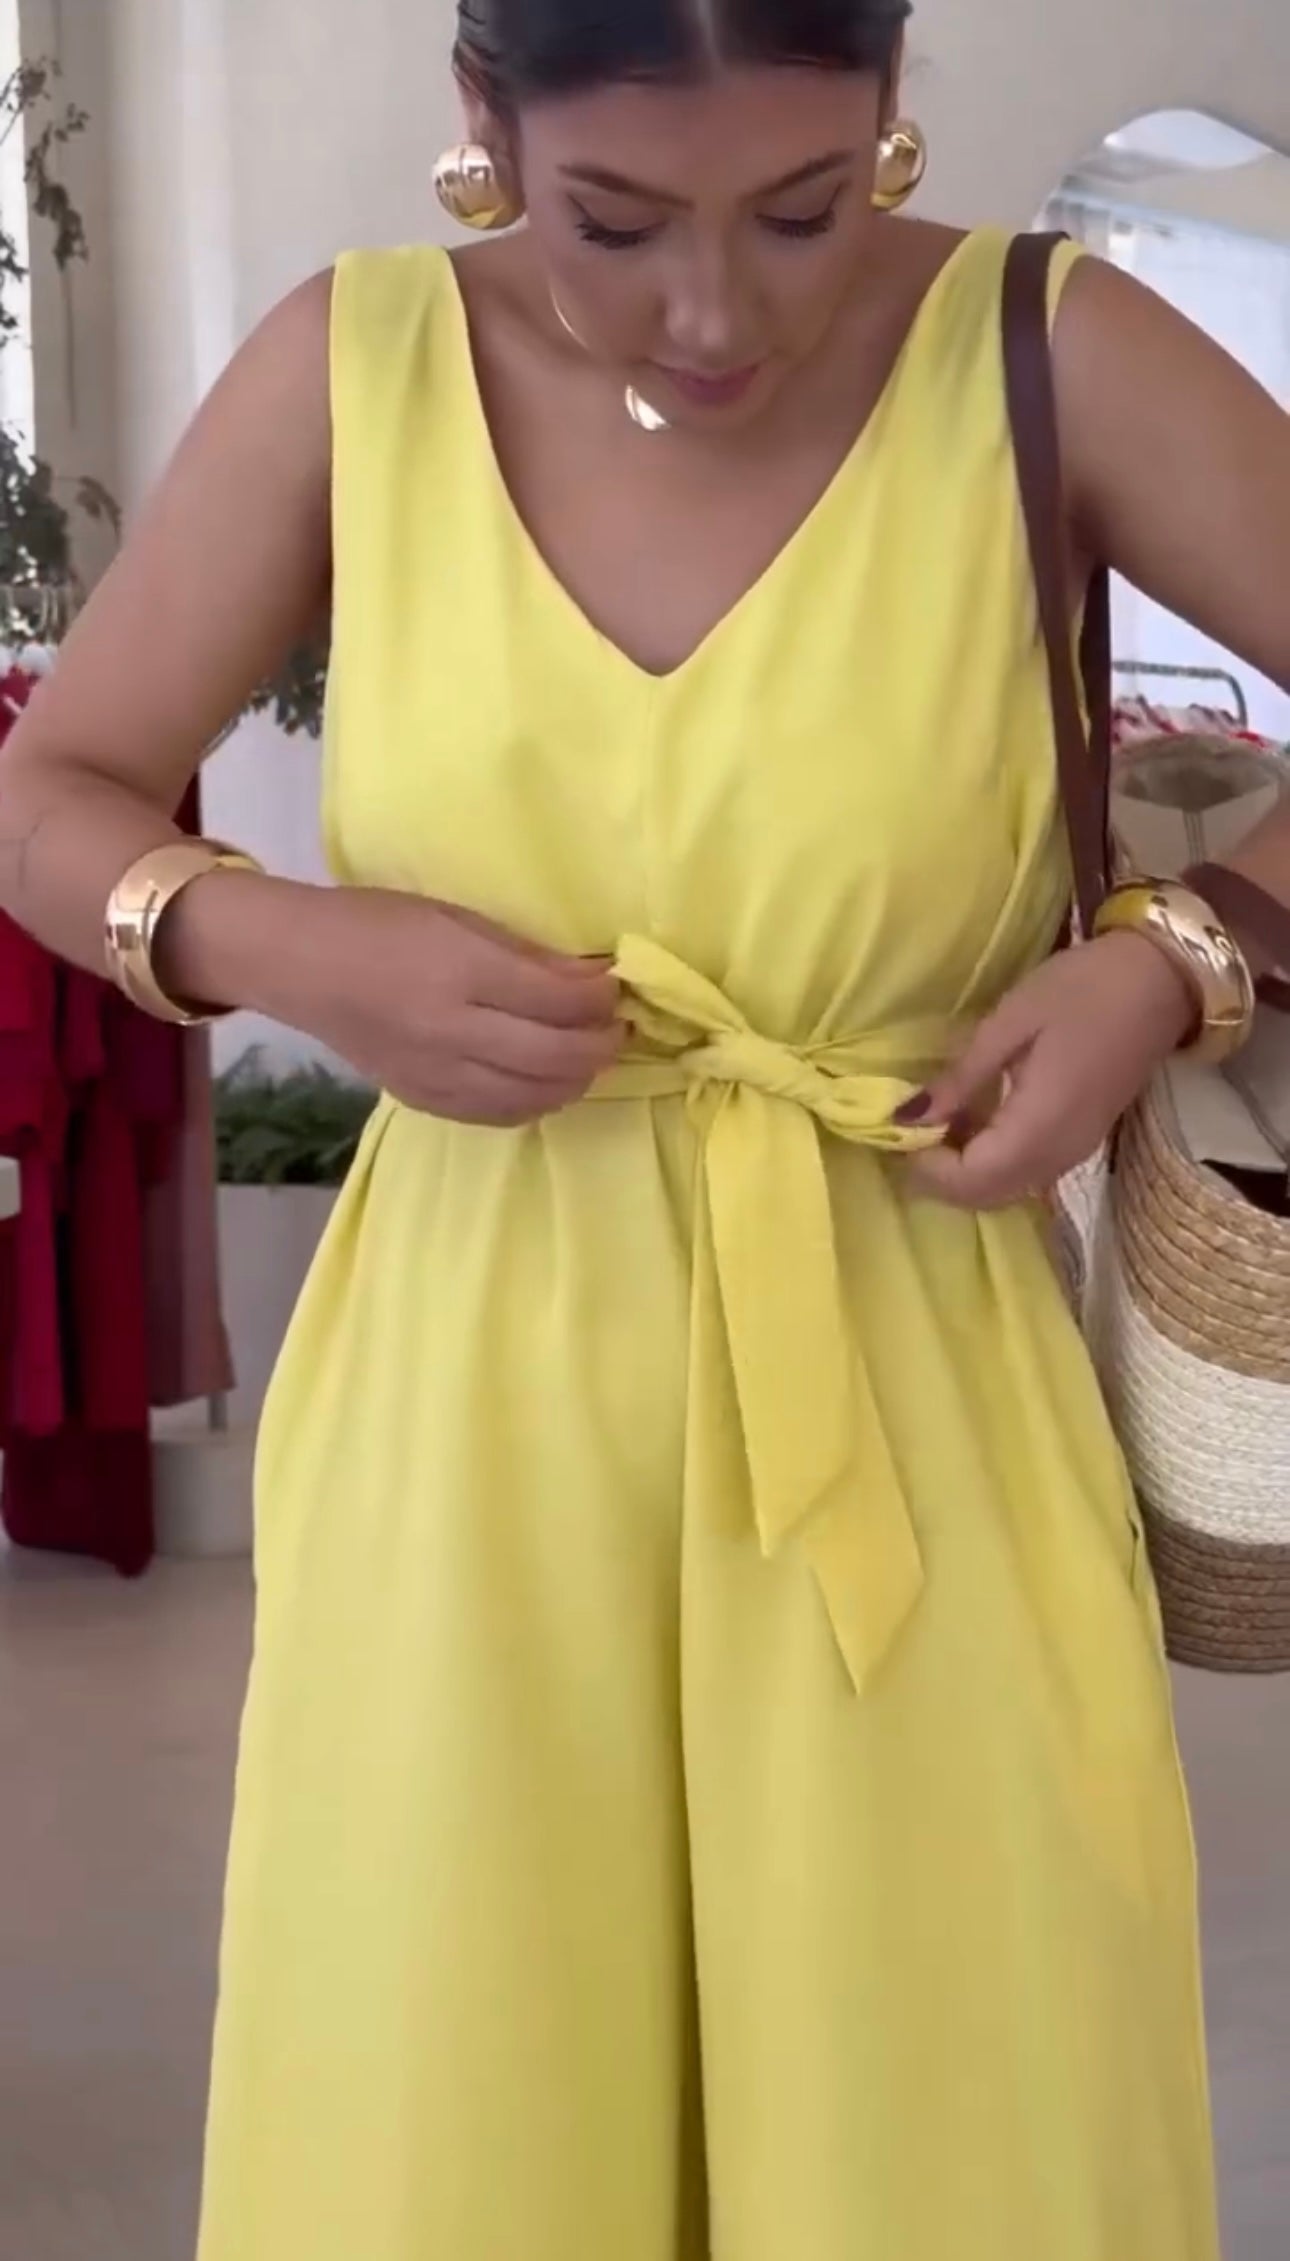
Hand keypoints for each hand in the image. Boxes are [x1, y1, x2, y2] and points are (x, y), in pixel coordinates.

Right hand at [289, 888, 622, 1126]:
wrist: (301, 966)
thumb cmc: (378, 924)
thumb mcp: (457, 918)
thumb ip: (527, 954)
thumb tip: (593, 978)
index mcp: (461, 972)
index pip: (558, 1002)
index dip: (601, 999)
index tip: (616, 986)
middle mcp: (451, 1031)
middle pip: (555, 1057)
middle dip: (601, 1045)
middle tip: (616, 1029)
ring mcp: (436, 1074)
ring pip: (535, 1096)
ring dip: (576, 1079)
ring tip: (587, 1056)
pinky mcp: (423, 1099)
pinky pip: (500, 1115)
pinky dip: (536, 1101)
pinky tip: (546, 1081)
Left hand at [902, 934, 1195, 1210]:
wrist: (1162, 981)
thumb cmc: (1083, 990)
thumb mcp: (1010, 1022)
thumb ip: (961, 1078)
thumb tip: (908, 1117)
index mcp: (1041, 1126)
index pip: (973, 1180)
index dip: (929, 1170)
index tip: (899, 1132)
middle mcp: (1060, 1154)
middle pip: (988, 1197)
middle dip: (941, 1178)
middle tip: (909, 1133)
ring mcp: (1075, 1152)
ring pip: (1007, 1190)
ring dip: (965, 1172)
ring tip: (936, 1125)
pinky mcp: (1082, 1142)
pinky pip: (1027, 1172)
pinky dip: (991, 1161)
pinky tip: (974, 1121)